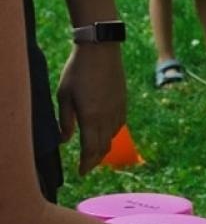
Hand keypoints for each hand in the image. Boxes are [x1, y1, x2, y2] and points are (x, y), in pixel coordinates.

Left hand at [57, 43, 127, 174]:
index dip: (86, 163)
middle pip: (103, 147)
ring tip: (94, 153)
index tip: (81, 172)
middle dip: (94, 160)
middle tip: (86, 167)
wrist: (102, 50)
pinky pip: (119, 126)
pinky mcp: (123, 103)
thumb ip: (65, 120)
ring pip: (112, 137)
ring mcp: (118, 110)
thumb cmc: (78, 71)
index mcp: (91, 117)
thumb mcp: (64, 95)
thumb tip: (64, 140)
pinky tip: (105, 133)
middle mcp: (107, 117)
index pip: (90, 149)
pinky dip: (111, 135)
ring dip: (103, 148)